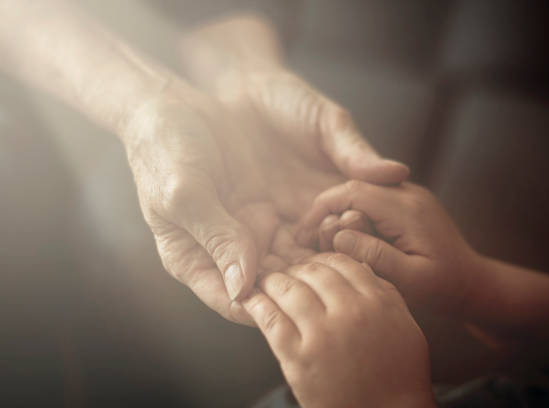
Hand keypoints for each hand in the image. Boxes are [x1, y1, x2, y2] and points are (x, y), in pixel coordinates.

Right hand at [124, 81, 407, 324]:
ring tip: (350, 255)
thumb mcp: (184, 193)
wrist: (175, 104)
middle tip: (340, 279)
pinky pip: (300, 228)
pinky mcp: (268, 206)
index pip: (235, 302)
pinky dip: (322, 231)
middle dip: (304, 285)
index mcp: (193, 260)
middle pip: (270, 286)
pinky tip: (346, 225)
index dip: (271, 306)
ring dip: (318, 260)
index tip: (306, 301)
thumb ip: (216, 237)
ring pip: (291, 260)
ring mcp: (249, 229)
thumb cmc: (163, 148)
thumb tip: (243, 288)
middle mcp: (225, 252)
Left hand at [242, 253, 435, 407]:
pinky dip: (257, 305)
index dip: (321, 259)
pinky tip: (250, 299)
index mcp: (377, 302)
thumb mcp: (405, 326)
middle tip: (286, 270)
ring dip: (273, 281)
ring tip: (266, 281)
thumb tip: (359, 265)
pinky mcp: (298, 359)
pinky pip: (271, 321)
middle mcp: (349, 312)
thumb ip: (386, 293)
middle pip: (312, 272)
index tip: (312, 265)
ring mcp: (322, 335)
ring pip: (289, 290)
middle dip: (295, 267)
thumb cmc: (400, 375)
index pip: (341, 263)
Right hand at [297, 181, 479, 315]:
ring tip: (320, 242)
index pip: (353, 192)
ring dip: (338, 213)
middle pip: (353, 187)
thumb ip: (374, 255)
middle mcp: (408, 193)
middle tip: (306, 240)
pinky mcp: (408, 205)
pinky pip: (372, 201)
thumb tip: (338, 237)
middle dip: (326, 210)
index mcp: (406, 208)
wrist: (475, 284)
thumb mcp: (410, 279)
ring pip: (360, 192)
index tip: (301, 232)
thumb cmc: (445, 288)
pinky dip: (352, 216)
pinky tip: (342, 240)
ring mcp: (409, 196)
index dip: (321, 208)